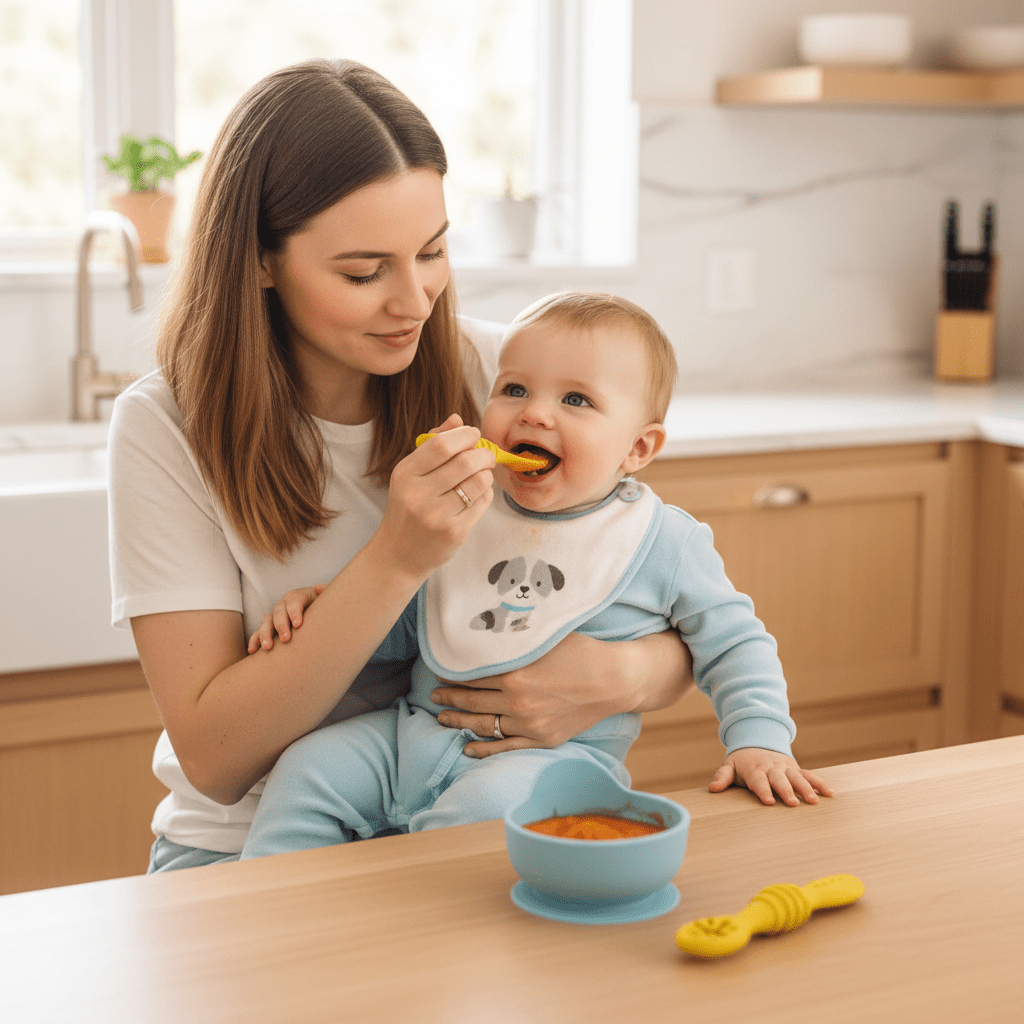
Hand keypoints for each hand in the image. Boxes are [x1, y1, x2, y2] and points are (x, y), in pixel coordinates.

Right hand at [247, 585, 326, 653]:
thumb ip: (324, 593)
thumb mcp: (324, 599)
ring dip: (265, 634)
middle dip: (281, 626)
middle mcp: (283, 604)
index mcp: (297, 596)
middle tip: (286, 639)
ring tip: (268, 647)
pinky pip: (258, 633)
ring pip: (266, 622)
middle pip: (279, 612)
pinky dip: (254, 641)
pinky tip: (252, 651)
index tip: (298, 625)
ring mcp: (274, 616)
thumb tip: (318, 588)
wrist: (314, 611)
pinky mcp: (268, 627)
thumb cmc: (321, 606)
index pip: (295, 602)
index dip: (295, 612)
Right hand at [374, 414, 494, 582]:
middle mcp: (418, 494)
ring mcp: (436, 516)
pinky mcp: (453, 532)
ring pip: (478, 482)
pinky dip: (485, 494)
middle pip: (465, 462)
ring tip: (482, 474)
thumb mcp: (411, 475)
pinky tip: (477, 495)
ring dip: (487, 474)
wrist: (399, 553)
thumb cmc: (408, 508)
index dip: (464, 435)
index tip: (473, 434)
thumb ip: (432, 445)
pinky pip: (482, 503)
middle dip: (483, 454)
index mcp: (405, 474)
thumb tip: (457, 419)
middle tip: (486, 455)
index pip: (441, 445)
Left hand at [432, 630, 692, 757]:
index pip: (472, 675)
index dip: (452, 672)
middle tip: (434, 693)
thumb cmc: (583, 651)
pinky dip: (484, 748)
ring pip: (484, 724)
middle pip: (472, 700)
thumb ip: (515, 637)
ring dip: (459, 721)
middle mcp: (518, 702)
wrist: (616, 680)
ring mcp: (530, 724)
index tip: (439, 668)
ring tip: (442, 717)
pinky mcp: (542, 739)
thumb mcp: (546, 637)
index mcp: (515, 674)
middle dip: (449, 696)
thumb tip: (488, 629)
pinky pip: (505, 747)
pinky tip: (467, 747)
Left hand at [709, 748, 833, 806]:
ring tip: (814, 801)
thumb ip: (722, 777)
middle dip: (786, 791)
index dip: (763, 791)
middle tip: (793, 804)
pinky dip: (820, 783)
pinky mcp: (796, 768)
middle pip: (780, 780)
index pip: (759, 781)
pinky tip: (830, 793)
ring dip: (806, 788)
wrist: (757, 740)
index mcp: (755, 769)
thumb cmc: (742, 761)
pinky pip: (810, 775)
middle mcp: (772, 768)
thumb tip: (712, 789)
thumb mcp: (729, 766)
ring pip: (797, 777)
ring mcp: (786, 767)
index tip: (768, 802)